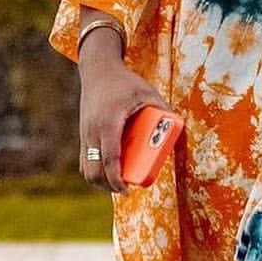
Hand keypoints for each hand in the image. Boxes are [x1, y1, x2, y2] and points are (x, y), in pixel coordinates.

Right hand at [79, 51, 176, 194]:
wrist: (98, 70)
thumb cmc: (124, 82)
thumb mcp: (148, 92)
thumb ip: (163, 108)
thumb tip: (178, 127)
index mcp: (109, 123)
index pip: (110, 158)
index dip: (116, 179)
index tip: (127, 189)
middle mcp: (93, 131)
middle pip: (94, 170)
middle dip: (108, 186)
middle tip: (126, 189)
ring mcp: (85, 134)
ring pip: (86, 168)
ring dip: (99, 181)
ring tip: (117, 184)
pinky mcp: (83, 135)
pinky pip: (84, 161)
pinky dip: (94, 171)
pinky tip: (107, 173)